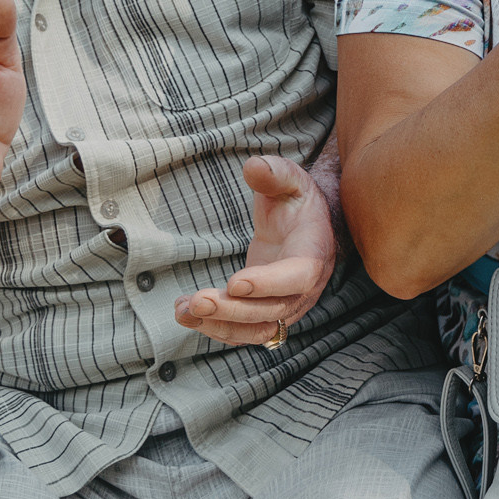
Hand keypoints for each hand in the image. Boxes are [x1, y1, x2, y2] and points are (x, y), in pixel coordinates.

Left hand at [174, 156, 337, 345]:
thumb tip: (253, 167)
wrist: (306, 226)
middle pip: (272, 311)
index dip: (268, 284)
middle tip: (197, 300)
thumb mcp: (291, 179)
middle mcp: (305, 289)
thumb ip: (275, 173)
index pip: (298, 276)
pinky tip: (187, 315)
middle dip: (232, 310)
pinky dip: (216, 328)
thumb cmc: (297, 201)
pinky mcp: (266, 314)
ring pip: (257, 329)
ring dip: (219, 326)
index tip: (234, 282)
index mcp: (315, 254)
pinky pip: (245, 332)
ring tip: (183, 311)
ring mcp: (286, 306)